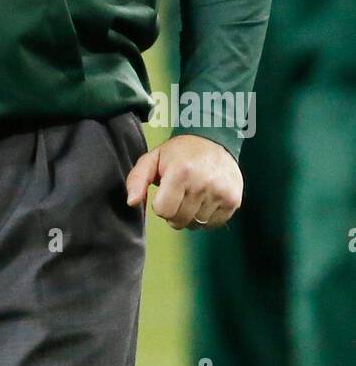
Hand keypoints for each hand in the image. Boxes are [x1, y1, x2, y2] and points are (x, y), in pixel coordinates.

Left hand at [125, 133, 242, 229]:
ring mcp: (221, 193)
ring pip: (196, 224)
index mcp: (180, 173)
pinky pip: (213, 225)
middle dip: (174, 212)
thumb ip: (137, 179)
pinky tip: (206, 199)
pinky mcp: (233, 201)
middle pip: (179, 221)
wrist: (214, 141)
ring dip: (191, 215)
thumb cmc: (178, 153)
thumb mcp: (152, 159)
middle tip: (179, 194)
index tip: (166, 191)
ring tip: (193, 194)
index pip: (163, 211)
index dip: (160, 204)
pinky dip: (207, 217)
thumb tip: (131, 202)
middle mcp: (203, 183)